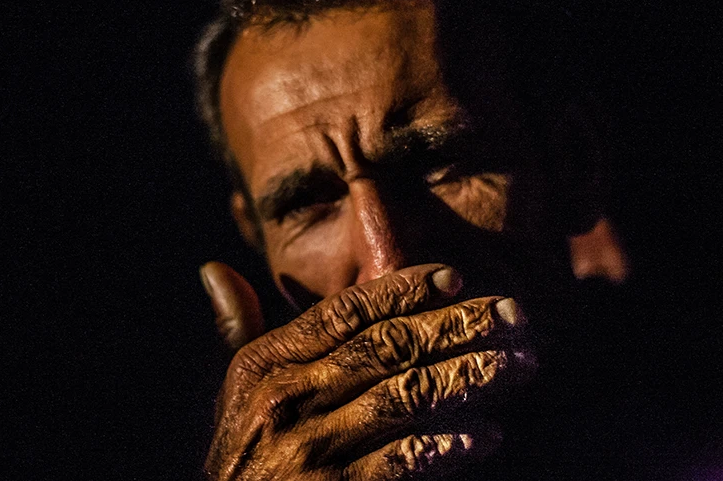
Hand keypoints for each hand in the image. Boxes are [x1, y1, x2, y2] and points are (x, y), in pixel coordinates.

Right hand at [200, 262, 532, 480]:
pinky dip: (448, 446)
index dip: (402, 290)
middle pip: (386, 347)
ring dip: (469, 378)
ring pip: (405, 397)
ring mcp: (311, 448)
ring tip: (518, 365)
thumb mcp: (230, 390)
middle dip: (457, 326)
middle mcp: (287, 397)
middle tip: (513, 315)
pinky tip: (486, 434)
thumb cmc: (240, 453)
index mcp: (266, 362)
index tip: (454, 278)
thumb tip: (214, 269)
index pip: (344, 311)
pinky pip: (403, 462)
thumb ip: (235, 327)